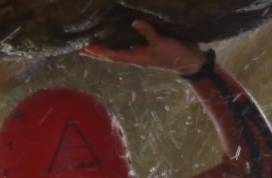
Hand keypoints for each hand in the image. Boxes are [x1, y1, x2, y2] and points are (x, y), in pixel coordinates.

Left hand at [80, 20, 204, 75]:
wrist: (190, 61)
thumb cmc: (176, 55)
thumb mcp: (162, 43)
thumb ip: (148, 32)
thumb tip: (134, 21)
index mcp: (137, 58)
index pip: (113, 55)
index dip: (99, 51)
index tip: (86, 48)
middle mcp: (135, 57)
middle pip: (111, 56)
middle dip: (97, 53)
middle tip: (80, 49)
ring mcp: (140, 53)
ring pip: (117, 52)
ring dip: (104, 50)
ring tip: (90, 47)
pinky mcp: (146, 49)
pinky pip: (127, 46)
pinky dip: (116, 44)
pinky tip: (112, 40)